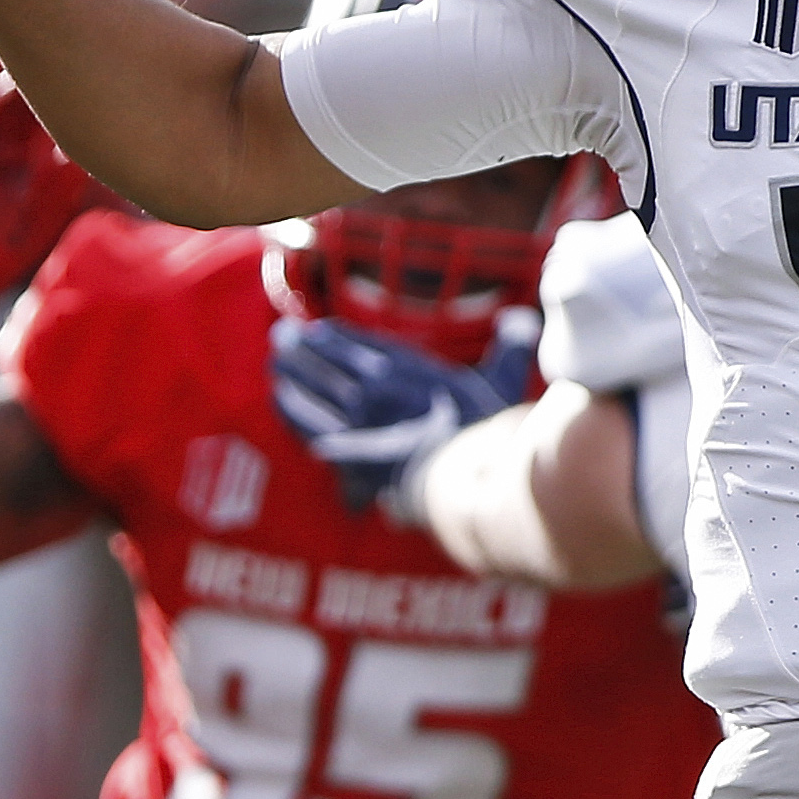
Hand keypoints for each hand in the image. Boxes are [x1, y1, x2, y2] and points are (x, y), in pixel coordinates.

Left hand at [271, 318, 515, 515]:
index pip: (362, 345)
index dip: (337, 336)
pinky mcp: (349, 455)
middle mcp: (376, 389)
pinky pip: (311, 427)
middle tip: (282, 337)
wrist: (464, 479)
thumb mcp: (504, 383)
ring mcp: (358, 422)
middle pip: (329, 363)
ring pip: (313, 391)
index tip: (320, 329)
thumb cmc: (488, 434)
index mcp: (409, 368)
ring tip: (276, 365)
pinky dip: (293, 412)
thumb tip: (522, 319)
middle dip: (302, 348)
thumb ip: (509, 347)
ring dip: (291, 374)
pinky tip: (281, 402)